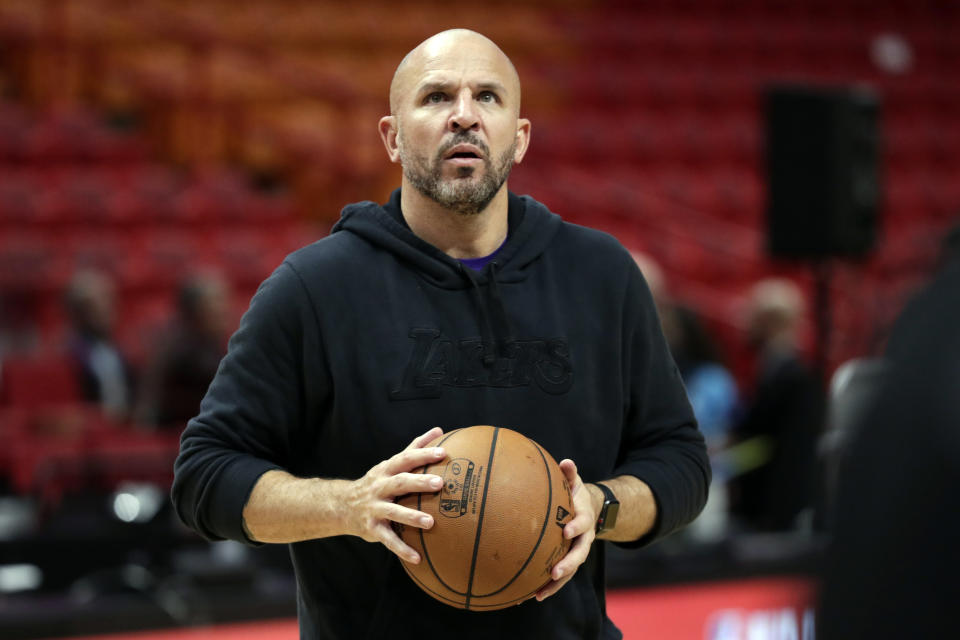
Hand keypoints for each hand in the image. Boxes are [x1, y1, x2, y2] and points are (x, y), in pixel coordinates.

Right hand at [345, 427, 446, 563]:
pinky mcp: (372, 528)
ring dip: (411, 517)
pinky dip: (402, 549)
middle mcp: (379, 487)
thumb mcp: (392, 463)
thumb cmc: (378, 482)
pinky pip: (388, 539)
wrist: (341, 505)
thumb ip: (415, 447)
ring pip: (393, 512)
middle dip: (419, 482)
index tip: (443, 452)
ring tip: (430, 523)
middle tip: (440, 483)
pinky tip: (418, 558)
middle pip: (400, 482)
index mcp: (386, 470)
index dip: (423, 454)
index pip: (406, 458)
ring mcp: (374, 508)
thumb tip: (439, 430)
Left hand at [536, 459, 596, 601]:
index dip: (576, 527)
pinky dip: (545, 587)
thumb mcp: (575, 482)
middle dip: (568, 565)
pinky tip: (527, 597)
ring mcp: (576, 552)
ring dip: (556, 585)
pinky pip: (557, 576)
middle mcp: (583, 539)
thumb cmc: (574, 494)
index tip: (566, 531)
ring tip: (539, 595)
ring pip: (570, 572)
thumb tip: (566, 462)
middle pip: (579, 555)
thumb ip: (570, 473)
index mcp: (585, 518)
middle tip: (555, 573)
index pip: (583, 523)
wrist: (588, 510)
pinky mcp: (567, 561)